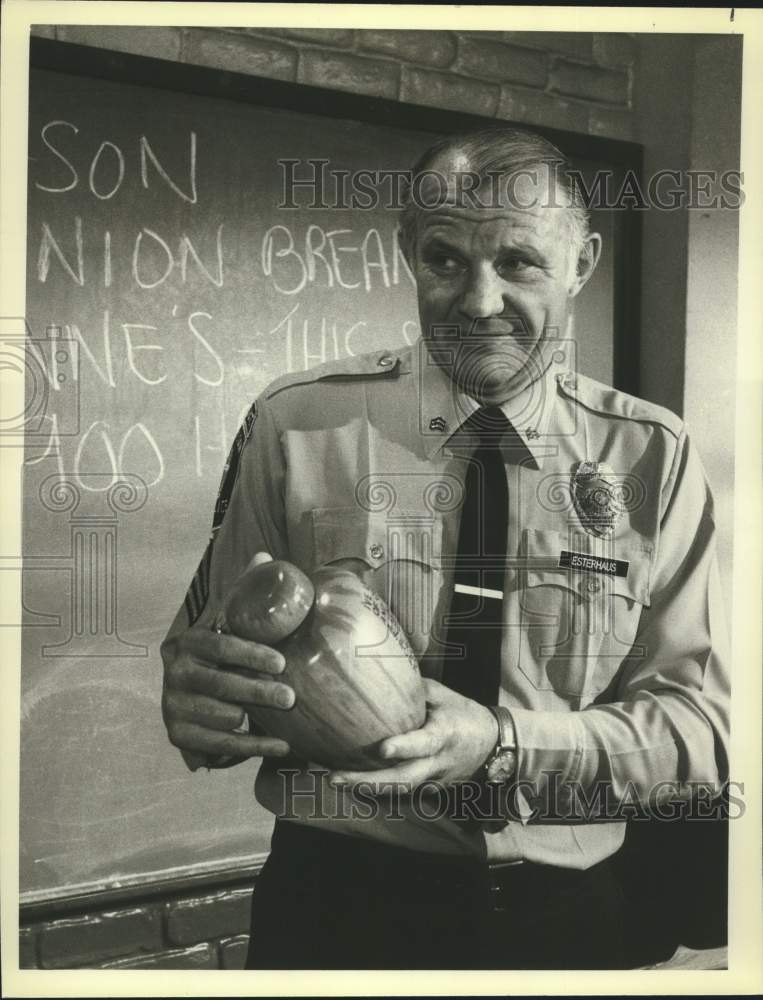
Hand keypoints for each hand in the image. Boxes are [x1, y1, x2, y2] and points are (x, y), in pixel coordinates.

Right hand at [161, 624, 294, 759]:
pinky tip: (281, 745)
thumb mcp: (225, 639)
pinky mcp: (179, 735)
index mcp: (187, 643)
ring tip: (284, 717)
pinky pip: (223, 744)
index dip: (251, 655)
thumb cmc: (221, 661)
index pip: (221, 647)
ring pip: (225, 716)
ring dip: (256, 719)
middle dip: (259, 692)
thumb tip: (291, 605)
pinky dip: (255, 747)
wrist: (186, 694)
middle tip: (290, 697)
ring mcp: (173, 706)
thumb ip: (248, 629)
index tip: (281, 663)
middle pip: (222, 684)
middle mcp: (175, 673)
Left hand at [328, 678, 498, 791]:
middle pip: (403, 779)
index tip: (382, 748)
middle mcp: (437, 762)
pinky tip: (352, 783)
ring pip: (399, 791)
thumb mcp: (445, 696)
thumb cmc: (466, 715)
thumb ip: (415, 690)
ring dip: (367, 789)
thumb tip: (382, 673)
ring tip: (335, 780)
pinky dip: (377, 790)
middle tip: (337, 777)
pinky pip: (401, 792)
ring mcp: (433, 780)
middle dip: (368, 781)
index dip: (403, 747)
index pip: (423, 744)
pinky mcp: (429, 789)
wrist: (494, 747)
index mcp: (443, 735)